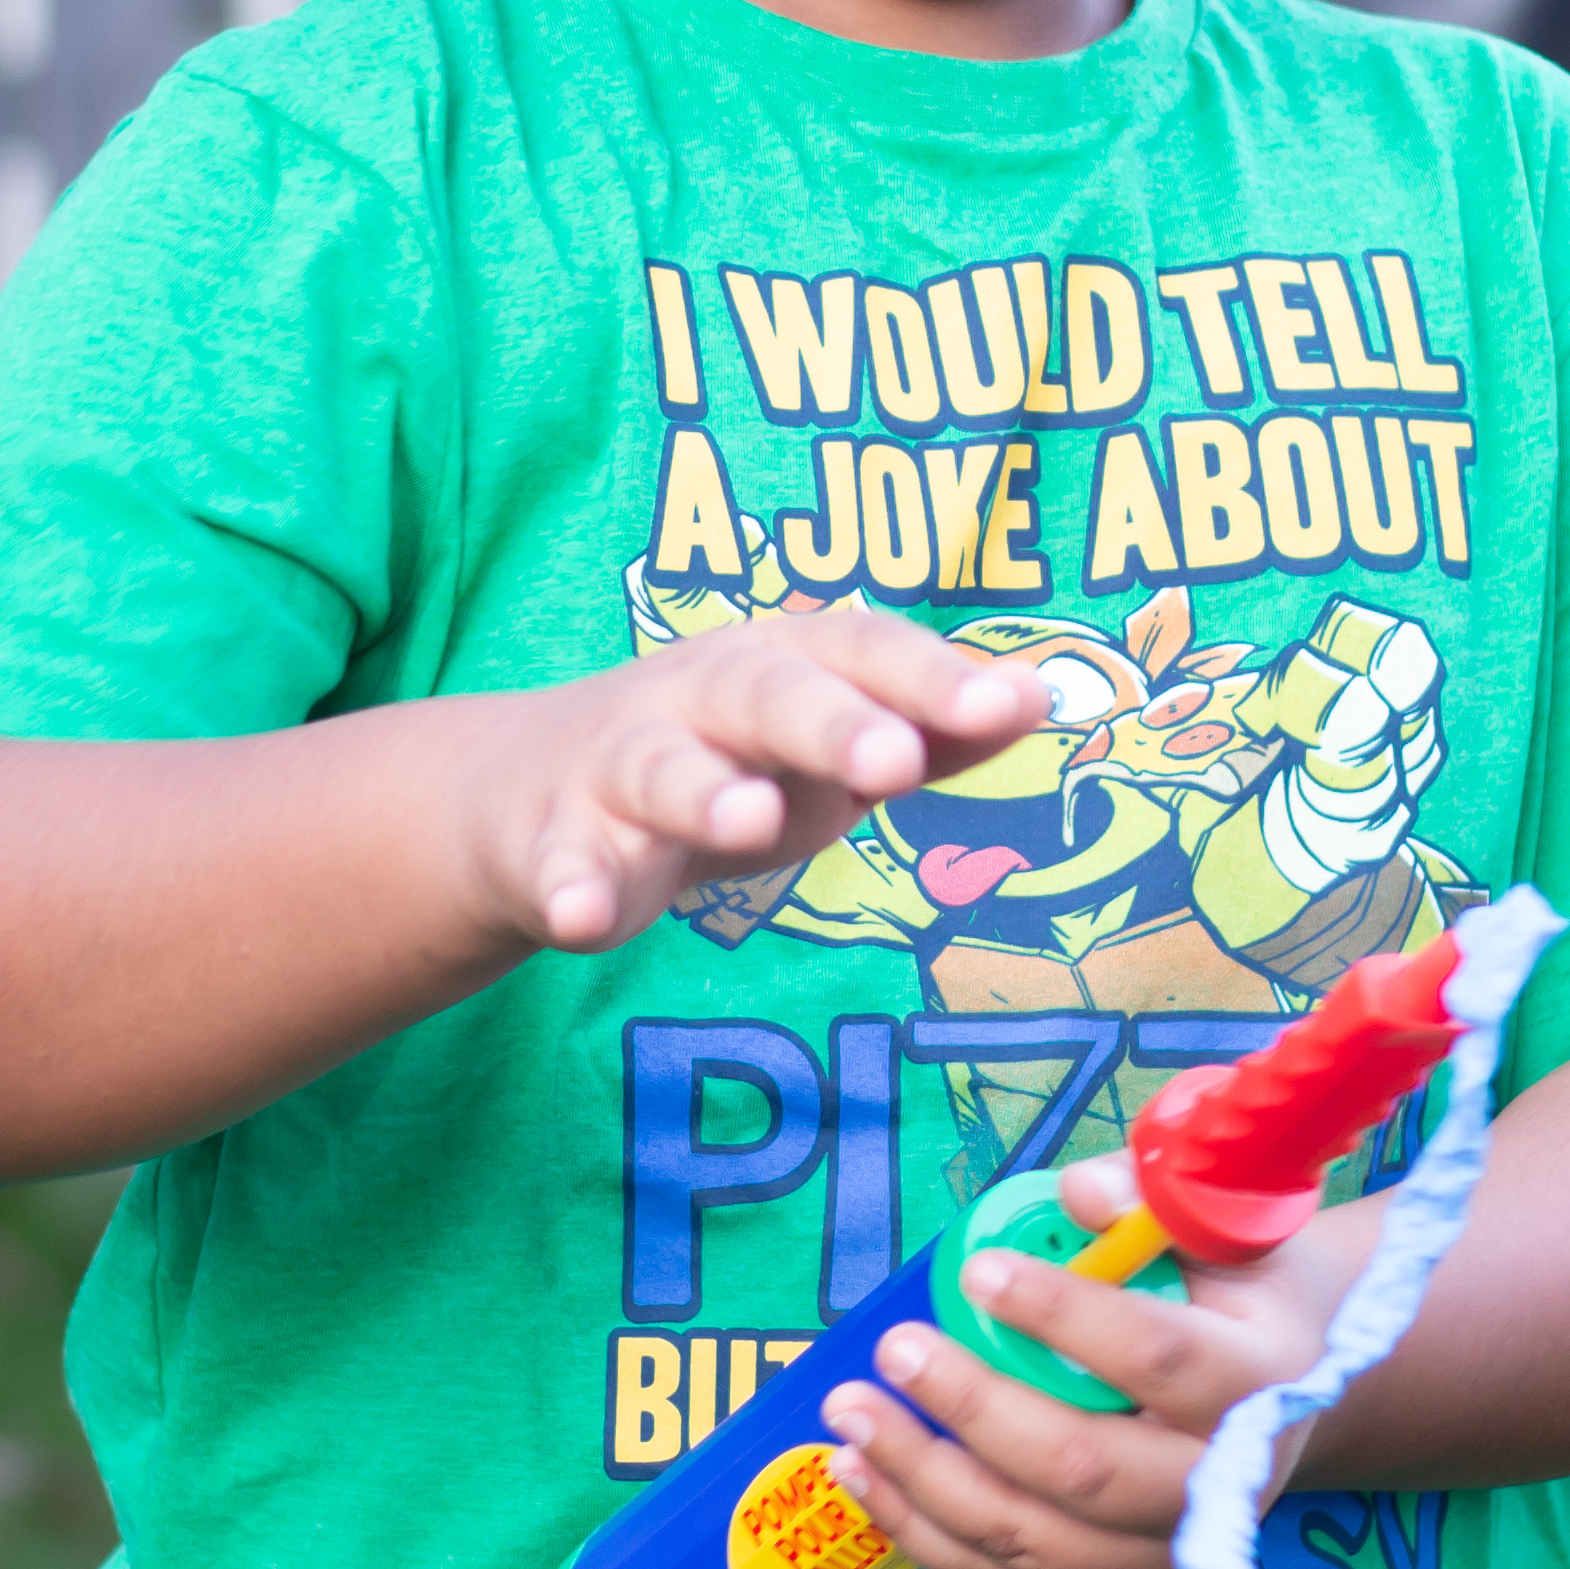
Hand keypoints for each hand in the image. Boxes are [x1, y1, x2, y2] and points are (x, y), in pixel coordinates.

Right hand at [460, 608, 1043, 954]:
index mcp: (780, 661)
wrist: (529, 790)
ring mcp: (620, 768)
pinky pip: (561, 865)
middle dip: (829, 723)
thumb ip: (929, 723)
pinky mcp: (556, 843)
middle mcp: (698, 697)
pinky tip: (582, 919)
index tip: (1008, 706)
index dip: (932, 677)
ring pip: (662, 771)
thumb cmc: (723, 758)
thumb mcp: (826, 735)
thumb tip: (1041, 694)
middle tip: (894, 762)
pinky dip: (569, 888)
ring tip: (749, 822)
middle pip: (765, 695)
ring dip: (704, 793)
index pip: (862, 649)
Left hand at [814, 1153, 1380, 1568]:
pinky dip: (922, 1534)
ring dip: (923, 1480)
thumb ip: (1149, 1203)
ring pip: (1030, 1539)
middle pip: (1082, 1469)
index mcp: (1258, 1385)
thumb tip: (1077, 1199)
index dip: (1062, 1316)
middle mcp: (1217, 1489)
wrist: (1283, 1384)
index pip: (1156, 1359)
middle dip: (972, 1409)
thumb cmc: (1232, 1289)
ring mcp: (1159, 1554)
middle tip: (895, 1347)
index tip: (976, 1271)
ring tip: (849, 1414)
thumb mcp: (1217, 1228)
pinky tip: (861, 1475)